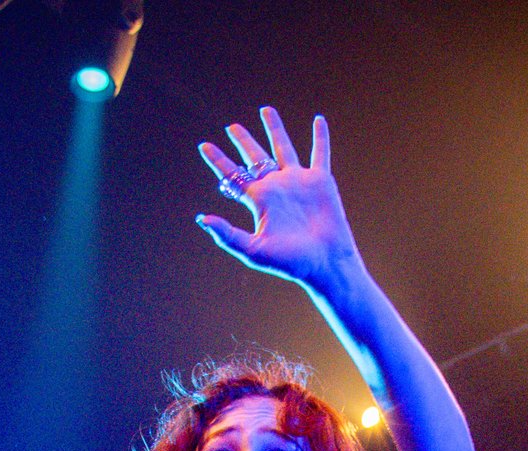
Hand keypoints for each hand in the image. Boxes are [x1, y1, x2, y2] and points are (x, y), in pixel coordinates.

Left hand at [194, 108, 358, 289]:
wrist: (325, 263)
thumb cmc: (291, 262)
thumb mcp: (254, 250)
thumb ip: (228, 235)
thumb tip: (202, 219)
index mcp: (260, 200)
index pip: (233, 175)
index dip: (218, 160)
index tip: (204, 145)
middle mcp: (277, 187)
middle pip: (255, 158)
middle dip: (243, 141)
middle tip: (231, 127)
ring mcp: (298, 181)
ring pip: (283, 148)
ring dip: (275, 129)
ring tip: (266, 110)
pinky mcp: (320, 181)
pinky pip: (320, 154)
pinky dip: (320, 137)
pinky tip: (319, 120)